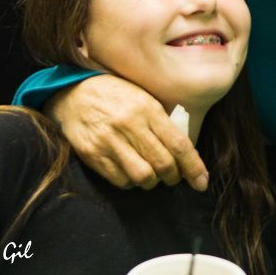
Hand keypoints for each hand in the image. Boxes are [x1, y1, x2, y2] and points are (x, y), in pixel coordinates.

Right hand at [44, 74, 209, 190]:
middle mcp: (130, 125)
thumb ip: (163, 122)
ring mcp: (110, 141)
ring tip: (153, 175)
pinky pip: (121, 181)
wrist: (74, 92)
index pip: (179, 144)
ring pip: (143, 177)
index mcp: (148, 108)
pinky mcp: (93, 155)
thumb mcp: (144, 98)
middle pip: (163, 164)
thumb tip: (185, 151)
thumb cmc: (116, 94)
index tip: (202, 182)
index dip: (194, 167)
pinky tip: (131, 171)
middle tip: (174, 177)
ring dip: (153, 182)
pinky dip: (131, 182)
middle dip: (174, 177)